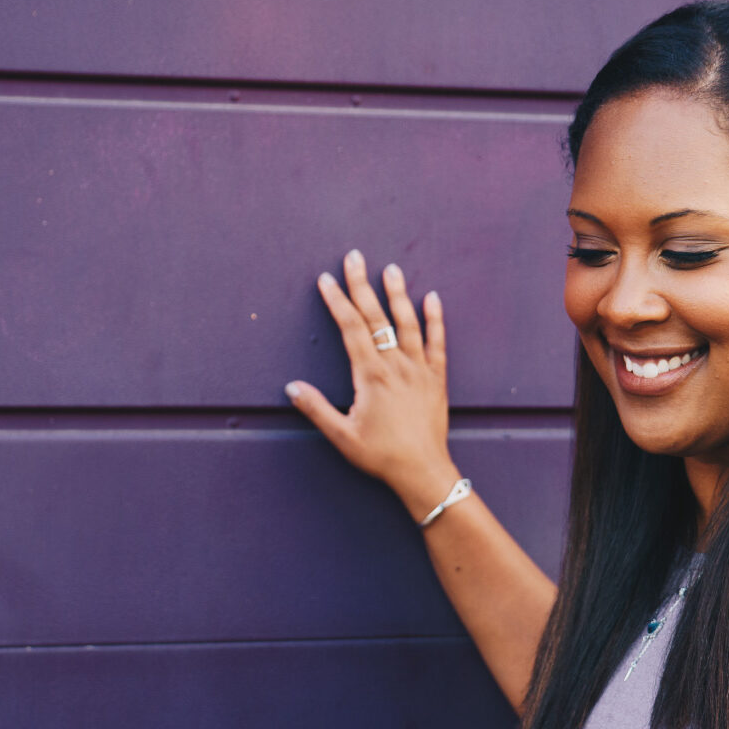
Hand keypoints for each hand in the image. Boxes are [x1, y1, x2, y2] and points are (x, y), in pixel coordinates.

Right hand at [285, 249, 460, 521]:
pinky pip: (437, 342)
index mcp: (370, 375)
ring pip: (407, 323)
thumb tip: (291, 387)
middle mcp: (395, 365)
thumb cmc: (380, 455)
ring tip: (391, 268)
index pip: (351, 328)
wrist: (423, 470)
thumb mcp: (341, 435)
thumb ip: (316, 408)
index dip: (337, 301)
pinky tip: (431, 298)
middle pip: (376, 317)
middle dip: (362, 285)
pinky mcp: (437, 379)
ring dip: (397, 294)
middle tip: (354, 257)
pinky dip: (435, 319)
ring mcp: (419, 369)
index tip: (326, 280)